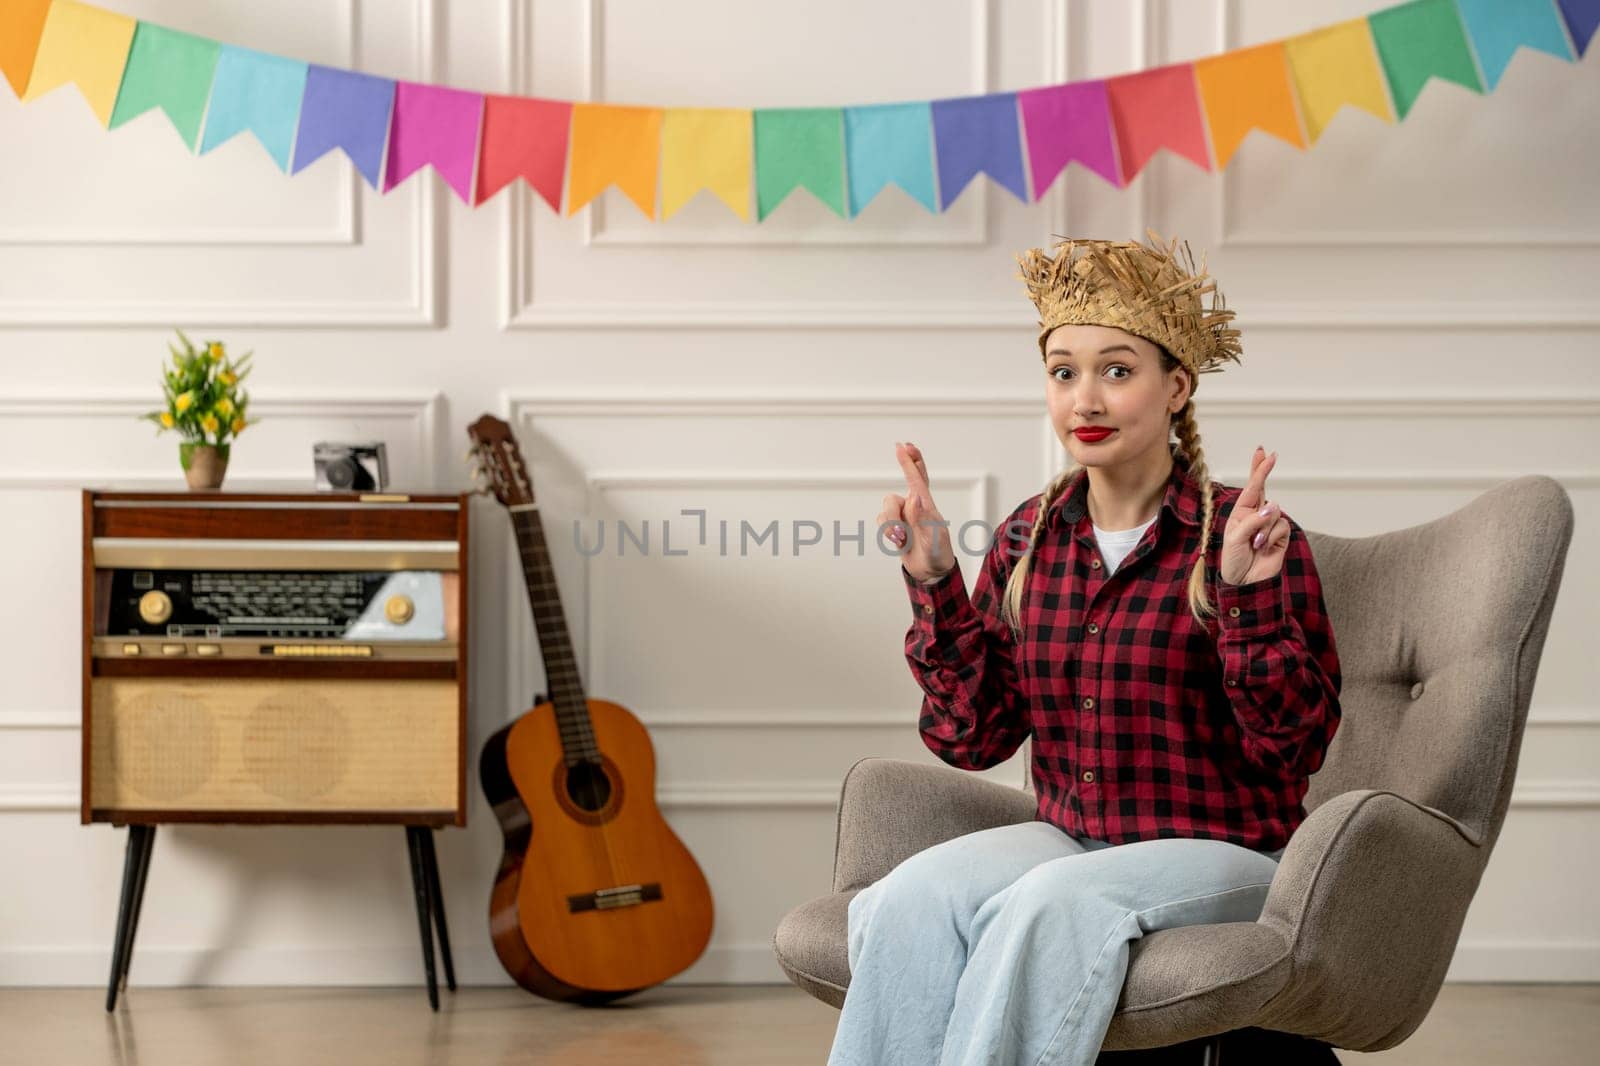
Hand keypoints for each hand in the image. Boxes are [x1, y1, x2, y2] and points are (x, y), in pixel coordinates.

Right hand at [880, 442, 953, 583]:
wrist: (931, 572)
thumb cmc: (938, 554)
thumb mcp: (935, 538)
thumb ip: (923, 518)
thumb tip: (913, 497)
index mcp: (927, 507)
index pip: (919, 480)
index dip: (912, 462)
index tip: (904, 446)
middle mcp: (914, 508)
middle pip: (897, 492)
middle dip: (901, 471)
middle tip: (900, 446)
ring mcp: (903, 517)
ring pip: (886, 509)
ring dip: (890, 524)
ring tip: (902, 538)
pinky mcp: (894, 527)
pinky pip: (882, 521)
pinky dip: (886, 532)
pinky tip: (898, 542)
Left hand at [1219, 446, 1289, 585]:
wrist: (1245, 582)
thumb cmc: (1234, 560)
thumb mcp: (1235, 538)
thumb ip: (1251, 521)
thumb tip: (1271, 508)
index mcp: (1241, 513)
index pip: (1251, 488)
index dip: (1258, 470)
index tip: (1263, 452)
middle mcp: (1255, 515)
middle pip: (1263, 488)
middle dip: (1264, 471)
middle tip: (1270, 454)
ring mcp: (1269, 524)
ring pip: (1273, 512)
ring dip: (1262, 528)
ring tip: (1254, 544)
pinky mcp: (1281, 535)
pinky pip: (1281, 526)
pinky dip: (1271, 537)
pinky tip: (1263, 548)